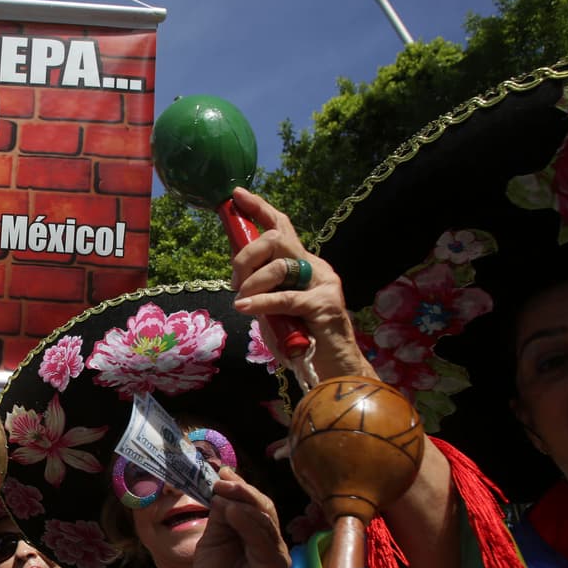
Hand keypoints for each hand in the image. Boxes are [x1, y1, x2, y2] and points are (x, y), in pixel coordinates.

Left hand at [189, 467, 289, 567]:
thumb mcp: (212, 541)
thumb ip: (219, 518)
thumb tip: (221, 488)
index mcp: (255, 532)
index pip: (251, 503)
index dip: (237, 485)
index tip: (218, 470)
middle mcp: (269, 540)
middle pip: (262, 506)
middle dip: (241, 489)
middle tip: (220, 477)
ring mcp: (275, 554)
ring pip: (265, 519)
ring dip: (244, 501)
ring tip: (223, 489)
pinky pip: (263, 541)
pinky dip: (249, 524)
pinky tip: (233, 512)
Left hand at [227, 188, 374, 382]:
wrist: (333, 372)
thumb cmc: (300, 342)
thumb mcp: (274, 311)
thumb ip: (262, 291)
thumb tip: (239, 278)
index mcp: (306, 266)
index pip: (283, 227)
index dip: (259, 209)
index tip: (236, 195)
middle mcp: (318, 268)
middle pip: (276, 239)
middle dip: (246, 256)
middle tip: (234, 282)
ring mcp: (324, 285)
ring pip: (280, 266)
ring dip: (252, 284)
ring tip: (243, 303)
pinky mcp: (325, 305)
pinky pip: (286, 297)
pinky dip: (261, 302)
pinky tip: (245, 308)